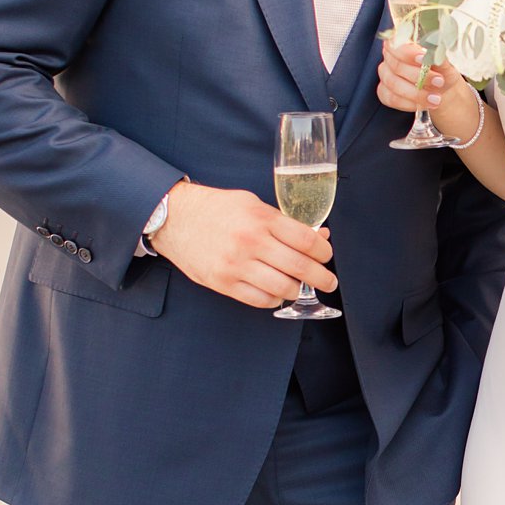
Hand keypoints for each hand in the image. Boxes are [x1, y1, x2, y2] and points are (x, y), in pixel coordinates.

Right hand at [152, 180, 335, 308]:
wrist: (175, 218)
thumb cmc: (216, 209)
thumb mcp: (253, 204)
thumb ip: (284, 221)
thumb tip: (318, 237)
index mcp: (261, 219)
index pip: (306, 240)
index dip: (324, 252)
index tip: (326, 256)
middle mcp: (250, 242)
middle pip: (300, 267)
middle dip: (322, 278)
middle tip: (329, 282)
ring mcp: (236, 265)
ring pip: (282, 288)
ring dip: (297, 290)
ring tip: (299, 286)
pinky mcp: (223, 282)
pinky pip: (260, 300)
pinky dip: (274, 298)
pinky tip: (276, 292)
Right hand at [377, 37, 480, 139]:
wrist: (441, 88)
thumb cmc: (440, 70)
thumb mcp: (444, 62)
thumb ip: (437, 56)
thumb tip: (434, 52)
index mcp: (401, 43)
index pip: (395, 44)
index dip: (408, 52)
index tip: (424, 59)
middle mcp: (390, 58)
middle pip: (396, 66)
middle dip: (418, 76)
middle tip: (439, 81)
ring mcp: (385, 76)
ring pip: (394, 84)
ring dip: (416, 93)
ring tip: (436, 98)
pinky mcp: (384, 93)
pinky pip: (392, 99)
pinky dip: (409, 103)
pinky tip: (423, 104)